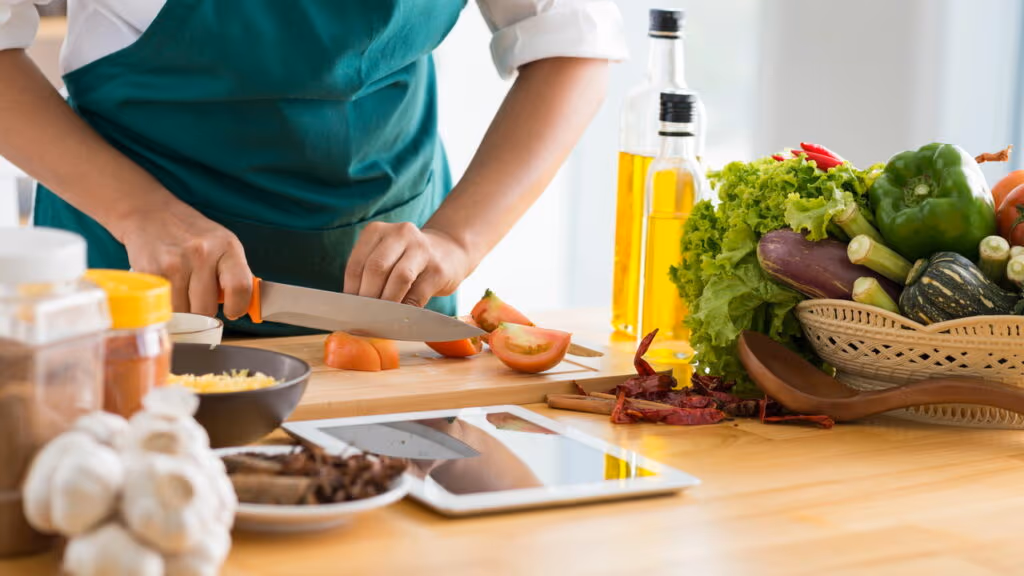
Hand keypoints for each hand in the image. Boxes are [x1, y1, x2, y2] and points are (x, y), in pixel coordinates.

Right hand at [117, 201, 252, 318]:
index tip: (232, 311)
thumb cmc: (190, 232)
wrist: (150, 213)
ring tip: (180, 289)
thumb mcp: (222, 244)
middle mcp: (202, 253)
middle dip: (203, 311)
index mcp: (227, 246)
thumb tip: (244, 306)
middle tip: (197, 297)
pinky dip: (165, 304)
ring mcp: (175, 264)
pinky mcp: (151, 272)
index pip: (240, 287)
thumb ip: (234, 274)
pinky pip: (163, 306)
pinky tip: (166, 287)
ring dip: (182, 309)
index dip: (238, 307)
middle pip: (207, 309)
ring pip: (184, 313)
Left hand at [343, 222, 470, 306]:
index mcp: (377, 231)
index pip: (357, 264)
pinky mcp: (438, 269)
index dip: (351, 291)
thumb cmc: (407, 260)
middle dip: (368, 298)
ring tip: (381, 319)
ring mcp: (422, 249)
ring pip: (399, 278)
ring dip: (388, 303)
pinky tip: (401, 317)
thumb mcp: (385, 257)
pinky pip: (418, 294)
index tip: (350, 311)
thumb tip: (354, 309)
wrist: (449, 251)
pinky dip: (407, 309)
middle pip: (376, 268)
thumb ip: (369, 276)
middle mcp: (400, 234)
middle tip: (364, 318)